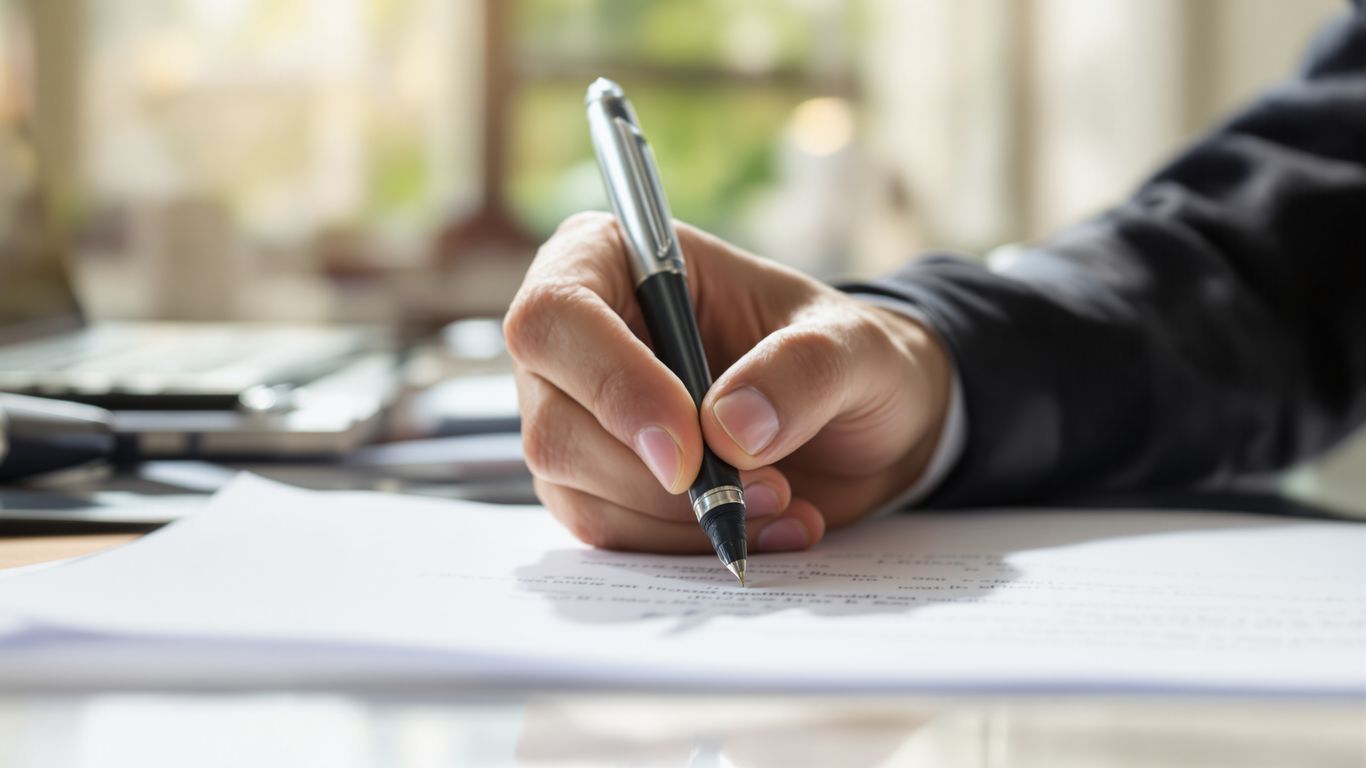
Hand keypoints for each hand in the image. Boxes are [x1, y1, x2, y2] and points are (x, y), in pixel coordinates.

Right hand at [504, 212, 952, 553]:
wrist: (858, 426)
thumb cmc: (845, 358)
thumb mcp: (854, 346)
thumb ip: (803, 370)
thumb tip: (728, 427)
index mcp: (611, 260)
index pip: (556, 317)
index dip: (613, 386)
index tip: (691, 450)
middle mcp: (574, 339)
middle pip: (552, 423)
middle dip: (657, 478)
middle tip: (766, 488)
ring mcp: (574, 416)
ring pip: (574, 491)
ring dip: (681, 519)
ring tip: (781, 503)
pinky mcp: (592, 484)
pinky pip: (608, 534)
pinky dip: (684, 545)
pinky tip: (758, 528)